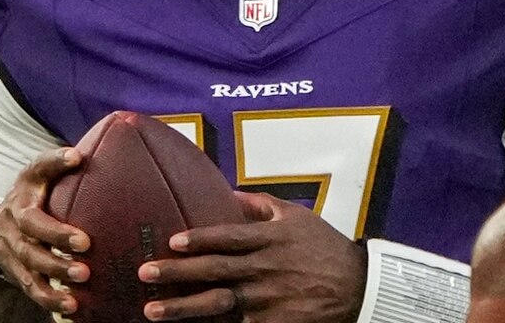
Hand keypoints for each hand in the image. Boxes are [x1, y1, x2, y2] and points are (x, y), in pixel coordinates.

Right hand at [0, 147, 90, 315]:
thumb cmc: (42, 197)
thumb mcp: (50, 176)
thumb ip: (75, 164)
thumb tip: (129, 137)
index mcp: (29, 185)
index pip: (38, 167)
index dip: (54, 161)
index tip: (76, 156)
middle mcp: (15, 213)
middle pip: (32, 226)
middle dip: (57, 234)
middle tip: (85, 243)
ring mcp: (12, 244)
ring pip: (30, 260)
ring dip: (56, 270)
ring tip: (83, 276)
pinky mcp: (15, 270)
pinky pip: (31, 286)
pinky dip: (50, 297)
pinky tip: (73, 305)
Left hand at [138, 192, 364, 322]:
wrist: (358, 287)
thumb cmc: (326, 249)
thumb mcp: (299, 218)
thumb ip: (263, 206)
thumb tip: (230, 193)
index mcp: (272, 240)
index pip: (230, 237)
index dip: (201, 239)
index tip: (173, 241)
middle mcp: (266, 268)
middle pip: (216, 270)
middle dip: (178, 272)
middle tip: (146, 272)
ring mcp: (268, 299)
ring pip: (218, 302)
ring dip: (183, 307)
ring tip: (153, 311)